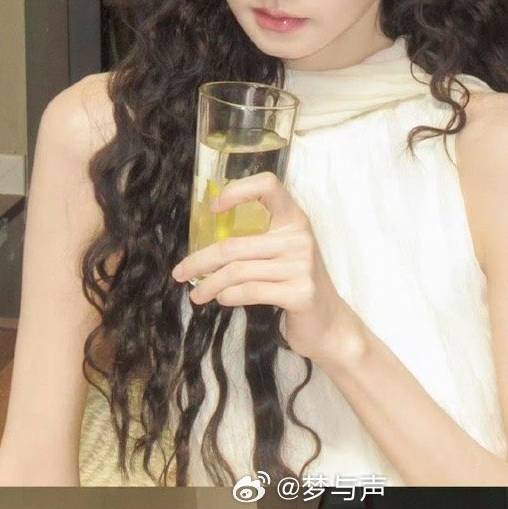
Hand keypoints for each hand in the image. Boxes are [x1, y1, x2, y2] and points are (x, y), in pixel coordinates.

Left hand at [171, 172, 359, 367]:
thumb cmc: (296, 285)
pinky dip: (229, 296)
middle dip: (200, 260)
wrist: (328, 323)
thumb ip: (256, 242)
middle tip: (180, 273)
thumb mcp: (282, 254)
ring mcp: (302, 265)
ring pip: (238, 271)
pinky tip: (221, 299)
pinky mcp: (300, 293)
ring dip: (210, 285)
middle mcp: (300, 237)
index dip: (238, 190)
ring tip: (197, 295)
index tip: (213, 208)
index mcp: (294, 219)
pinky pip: (250, 291)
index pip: (268, 185)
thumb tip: (205, 248)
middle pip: (235, 244)